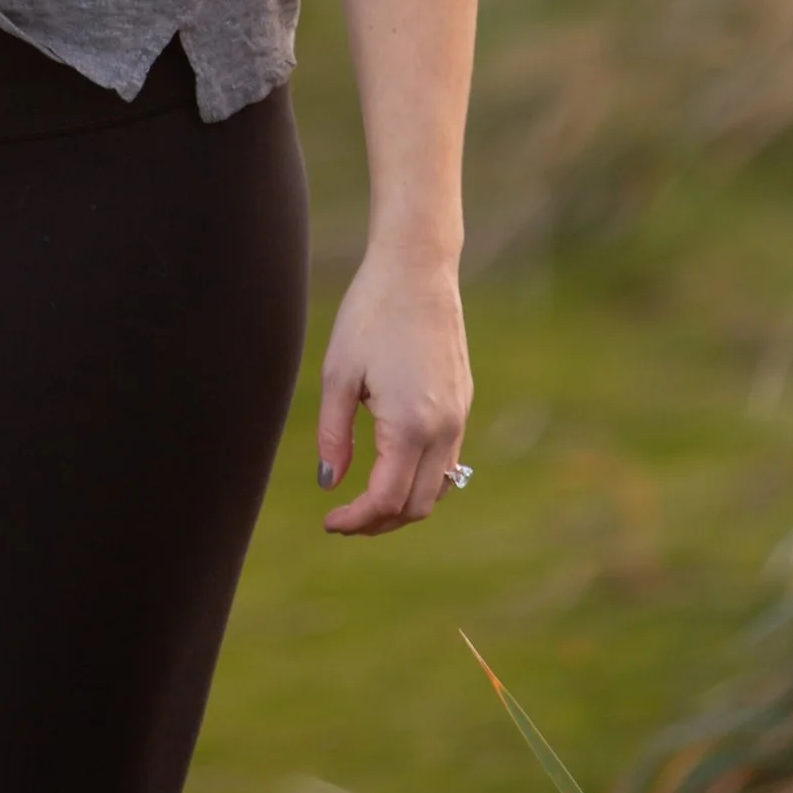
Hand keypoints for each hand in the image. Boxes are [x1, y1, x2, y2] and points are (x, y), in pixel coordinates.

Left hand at [315, 249, 470, 535]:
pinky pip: (448, 462)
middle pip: (417, 505)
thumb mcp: (338, 374)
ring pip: (438, 489)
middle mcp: (443, 429)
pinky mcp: (463, 402)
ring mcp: (459, 417)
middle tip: (343, 519)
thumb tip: (331, 484)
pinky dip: (421, 479)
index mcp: (410, 426)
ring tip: (364, 500)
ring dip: (403, 505)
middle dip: (379, 522)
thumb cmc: (371, 314)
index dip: (356, 521)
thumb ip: (334, 436)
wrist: (418, 269)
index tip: (329, 522)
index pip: (387, 500)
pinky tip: (392, 468)